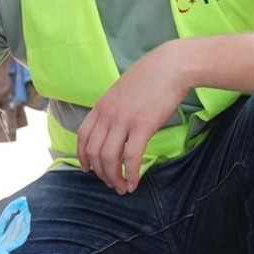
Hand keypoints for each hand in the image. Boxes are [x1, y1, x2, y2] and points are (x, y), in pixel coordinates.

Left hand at [76, 42, 187, 194]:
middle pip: (94, 152)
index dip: (82, 156)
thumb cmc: (151, 77)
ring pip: (109, 158)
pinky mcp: (143, 126)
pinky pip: (131, 157)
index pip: (83, 136)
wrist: (171, 66)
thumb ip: (114, 108)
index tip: (87, 169)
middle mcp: (108, 114)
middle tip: (111, 183)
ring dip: (113, 177)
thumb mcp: (122, 91)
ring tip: (122, 187)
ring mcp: (124, 120)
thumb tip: (114, 127)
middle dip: (100, 173)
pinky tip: (134, 182)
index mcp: (101, 105)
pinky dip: (131, 174)